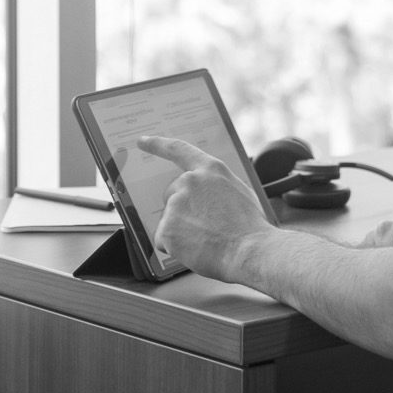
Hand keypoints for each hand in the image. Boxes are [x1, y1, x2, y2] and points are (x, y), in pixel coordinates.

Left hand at [136, 135, 274, 281]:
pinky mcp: (167, 227)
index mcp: (210, 170)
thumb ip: (216, 185)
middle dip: (182, 210)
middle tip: (205, 226)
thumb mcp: (239, 192)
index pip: (178, 150)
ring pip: (170, 220)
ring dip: (182, 232)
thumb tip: (207, 192)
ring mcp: (176, 204)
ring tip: (207, 239)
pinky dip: (176, 248)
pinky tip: (196, 249)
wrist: (249, 251)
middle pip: (172, 195)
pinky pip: (164, 241)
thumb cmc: (249, 227)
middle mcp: (190, 182)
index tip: (143, 141)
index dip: (158, 145)